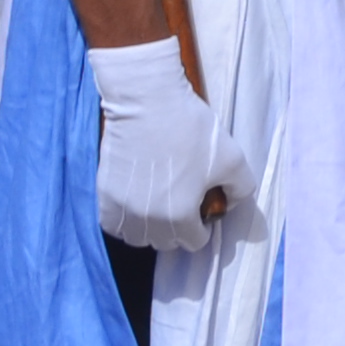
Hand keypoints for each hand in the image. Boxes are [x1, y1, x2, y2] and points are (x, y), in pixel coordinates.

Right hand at [92, 38, 233, 254]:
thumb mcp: (233, 158)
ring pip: (137, 238)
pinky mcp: (104, 195)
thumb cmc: (191, 129)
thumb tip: (229, 204)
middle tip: (183, 202)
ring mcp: (122, 209)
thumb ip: (240, 189)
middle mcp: (148, 221)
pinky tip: (136, 204)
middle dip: (178, 229)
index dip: (203, 226)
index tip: (202, 208)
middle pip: (165, 242)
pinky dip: (125, 221)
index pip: (195, 242)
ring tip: (158, 206)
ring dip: (150, 229)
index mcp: (180, 217)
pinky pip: (113, 225)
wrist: (146, 103)